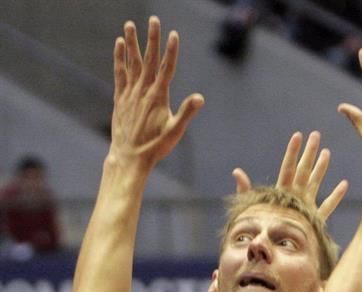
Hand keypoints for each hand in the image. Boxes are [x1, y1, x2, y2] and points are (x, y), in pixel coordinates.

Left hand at [109, 17, 203, 168]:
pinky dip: (119, 58)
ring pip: (132, 62)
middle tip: (154, 20)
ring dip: (132, 42)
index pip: (167, 68)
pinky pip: (119, 72)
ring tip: (130, 24)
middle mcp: (143, 91)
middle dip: (152, 39)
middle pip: (149, 59)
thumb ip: (186, 113)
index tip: (174, 34)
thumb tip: (200, 97)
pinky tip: (119, 45)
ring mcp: (130, 93)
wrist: (129, 157)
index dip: (171, 50)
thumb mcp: (175, 132)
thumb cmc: (155, 147)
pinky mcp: (120, 97)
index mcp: (158, 97)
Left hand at [230, 131, 347, 220]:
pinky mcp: (314, 220)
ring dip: (321, 169)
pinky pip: (327, 206)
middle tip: (316, 135)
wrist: (271, 250)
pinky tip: (343, 184)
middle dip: (310, 153)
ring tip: (327, 152)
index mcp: (281, 192)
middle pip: (303, 171)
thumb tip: (237, 172)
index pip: (287, 168)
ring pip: (316, 184)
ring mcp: (306, 207)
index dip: (292, 152)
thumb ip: (245, 190)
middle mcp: (295, 196)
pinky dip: (336, 196)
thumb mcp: (251, 207)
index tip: (297, 136)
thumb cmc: (260, 230)